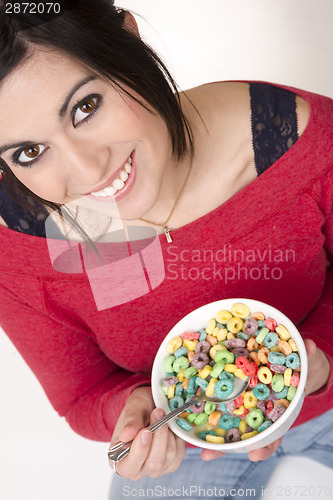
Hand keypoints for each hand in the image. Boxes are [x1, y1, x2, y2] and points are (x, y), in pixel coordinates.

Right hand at [109, 386, 185, 478]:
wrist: (152, 405)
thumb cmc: (138, 408)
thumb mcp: (132, 408)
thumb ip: (129, 422)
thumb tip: (125, 435)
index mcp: (121, 460)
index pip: (129, 467)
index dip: (139, 451)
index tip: (146, 431)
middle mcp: (139, 470)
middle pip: (154, 463)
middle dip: (159, 436)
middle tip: (158, 412)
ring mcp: (158, 468)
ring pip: (169, 456)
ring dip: (168, 432)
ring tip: (162, 414)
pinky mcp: (173, 463)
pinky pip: (180, 452)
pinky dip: (177, 436)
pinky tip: (169, 425)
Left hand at [201, 338, 330, 462]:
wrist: (287, 361)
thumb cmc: (296, 369)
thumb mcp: (304, 363)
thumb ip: (307, 357)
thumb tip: (309, 347)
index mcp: (278, 412)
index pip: (273, 435)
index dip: (264, 447)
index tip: (253, 454)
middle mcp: (258, 413)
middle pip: (242, 435)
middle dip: (226, 447)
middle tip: (207, 455)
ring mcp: (243, 405)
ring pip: (227, 424)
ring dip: (212, 436)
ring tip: (196, 447)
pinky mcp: (230, 392)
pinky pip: (218, 402)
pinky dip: (205, 405)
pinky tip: (189, 409)